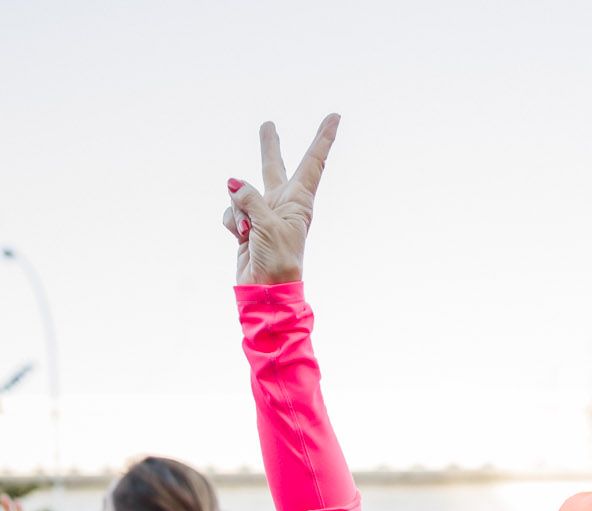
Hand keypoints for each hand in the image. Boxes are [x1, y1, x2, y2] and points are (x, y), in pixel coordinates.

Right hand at [223, 115, 339, 284]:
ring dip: (241, 211)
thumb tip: (232, 183)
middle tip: (267, 125)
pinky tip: (242, 239)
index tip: (336, 117)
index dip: (324, 138)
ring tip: (251, 234)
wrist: (266, 290)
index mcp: (299, 200)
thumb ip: (249, 198)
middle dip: (269, 146)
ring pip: (242, 192)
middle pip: (274, 166)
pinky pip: (232, 211)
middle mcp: (282, 203)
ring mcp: (262, 213)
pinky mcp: (247, 225)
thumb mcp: (267, 225)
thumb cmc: (278, 260)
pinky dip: (234, 224)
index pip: (314, 162)